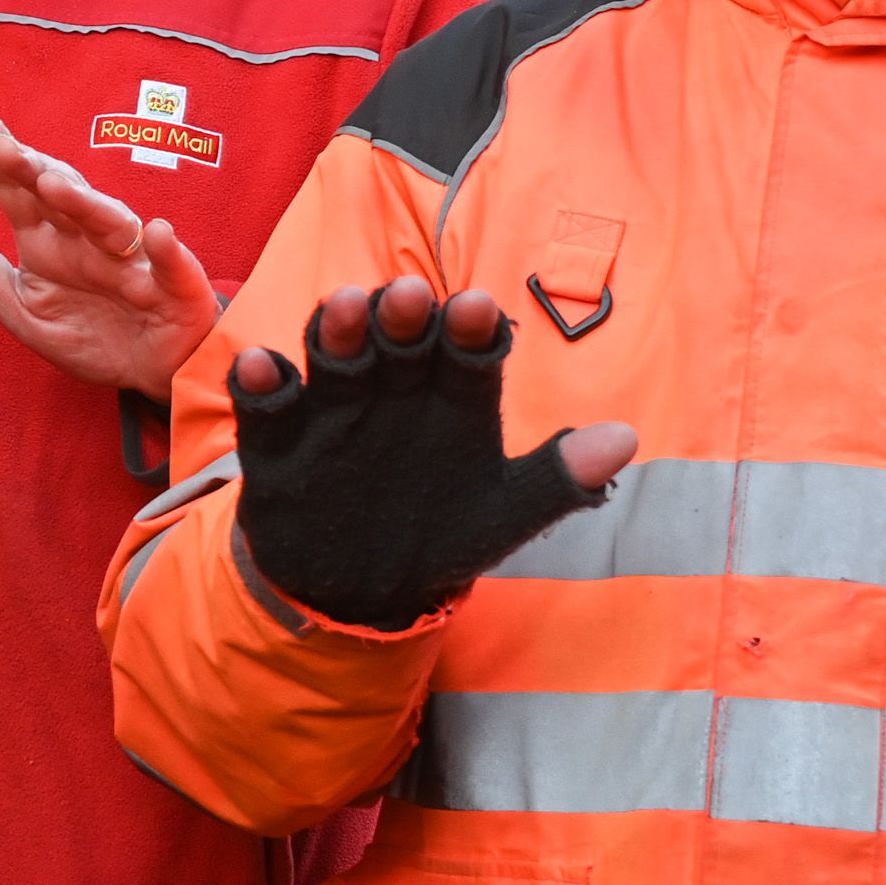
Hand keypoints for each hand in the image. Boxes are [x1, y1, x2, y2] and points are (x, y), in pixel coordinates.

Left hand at [0, 98, 220, 395]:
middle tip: (8, 150)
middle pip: (63, 194)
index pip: (20, 188)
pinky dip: (166, 250)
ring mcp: (135, 259)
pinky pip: (172, 266)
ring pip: (111, 223)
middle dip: (38, 170)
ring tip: (57, 187)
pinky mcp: (176, 288)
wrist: (154, 373)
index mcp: (49, 239)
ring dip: (86, 204)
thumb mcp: (21, 306)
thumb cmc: (90, 332)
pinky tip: (157, 233)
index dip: (1, 153)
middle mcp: (89, 239)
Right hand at [227, 282, 637, 631]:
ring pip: (334, 353)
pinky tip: (260, 365)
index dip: (469, 328)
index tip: (476, 306)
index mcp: (451, 395)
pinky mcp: (280, 439)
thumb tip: (626, 439)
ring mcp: (334, 408)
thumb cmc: (439, 535)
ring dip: (338, 327)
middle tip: (407, 293)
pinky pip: (268, 403)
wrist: (357, 590)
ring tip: (344, 306)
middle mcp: (393, 387)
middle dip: (401, 315)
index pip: (465, 349)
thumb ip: (557, 478)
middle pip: (396, 337)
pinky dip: (261, 382)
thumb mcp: (501, 512)